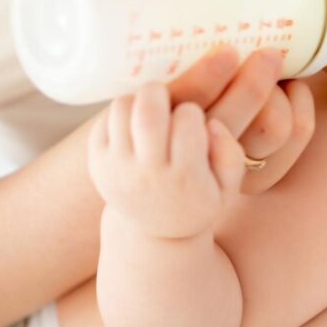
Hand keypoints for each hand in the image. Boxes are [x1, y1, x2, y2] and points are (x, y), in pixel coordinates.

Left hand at [89, 82, 245, 237]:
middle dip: (159, 93)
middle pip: (147, 112)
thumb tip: (212, 124)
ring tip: (149, 112)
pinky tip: (134, 126)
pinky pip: (104, 119)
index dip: (192, 112)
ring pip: (121, 108)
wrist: (153, 234)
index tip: (192, 122)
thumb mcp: (227, 188)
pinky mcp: (96, 163)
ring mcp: (116, 168)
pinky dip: (120, 114)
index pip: (187, 121)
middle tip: (165, 99)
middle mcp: (147, 174)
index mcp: (184, 179)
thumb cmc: (197, 200)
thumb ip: (231, 154)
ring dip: (137, 101)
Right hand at [132, 0, 315, 191]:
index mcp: (152, 123)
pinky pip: (293, 140)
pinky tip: (298, 90)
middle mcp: (188, 149)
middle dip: (251, 86)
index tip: (226, 49)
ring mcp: (226, 163)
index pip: (179, 107)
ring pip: (267, 132)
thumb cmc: (149, 105)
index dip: (204, 80)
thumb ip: (146, 8)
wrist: (158, 180)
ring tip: (279, 59)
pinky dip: (302, 112)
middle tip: (268, 51)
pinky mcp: (260, 171)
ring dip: (278, 95)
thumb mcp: (138, 68)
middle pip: (227, 120)